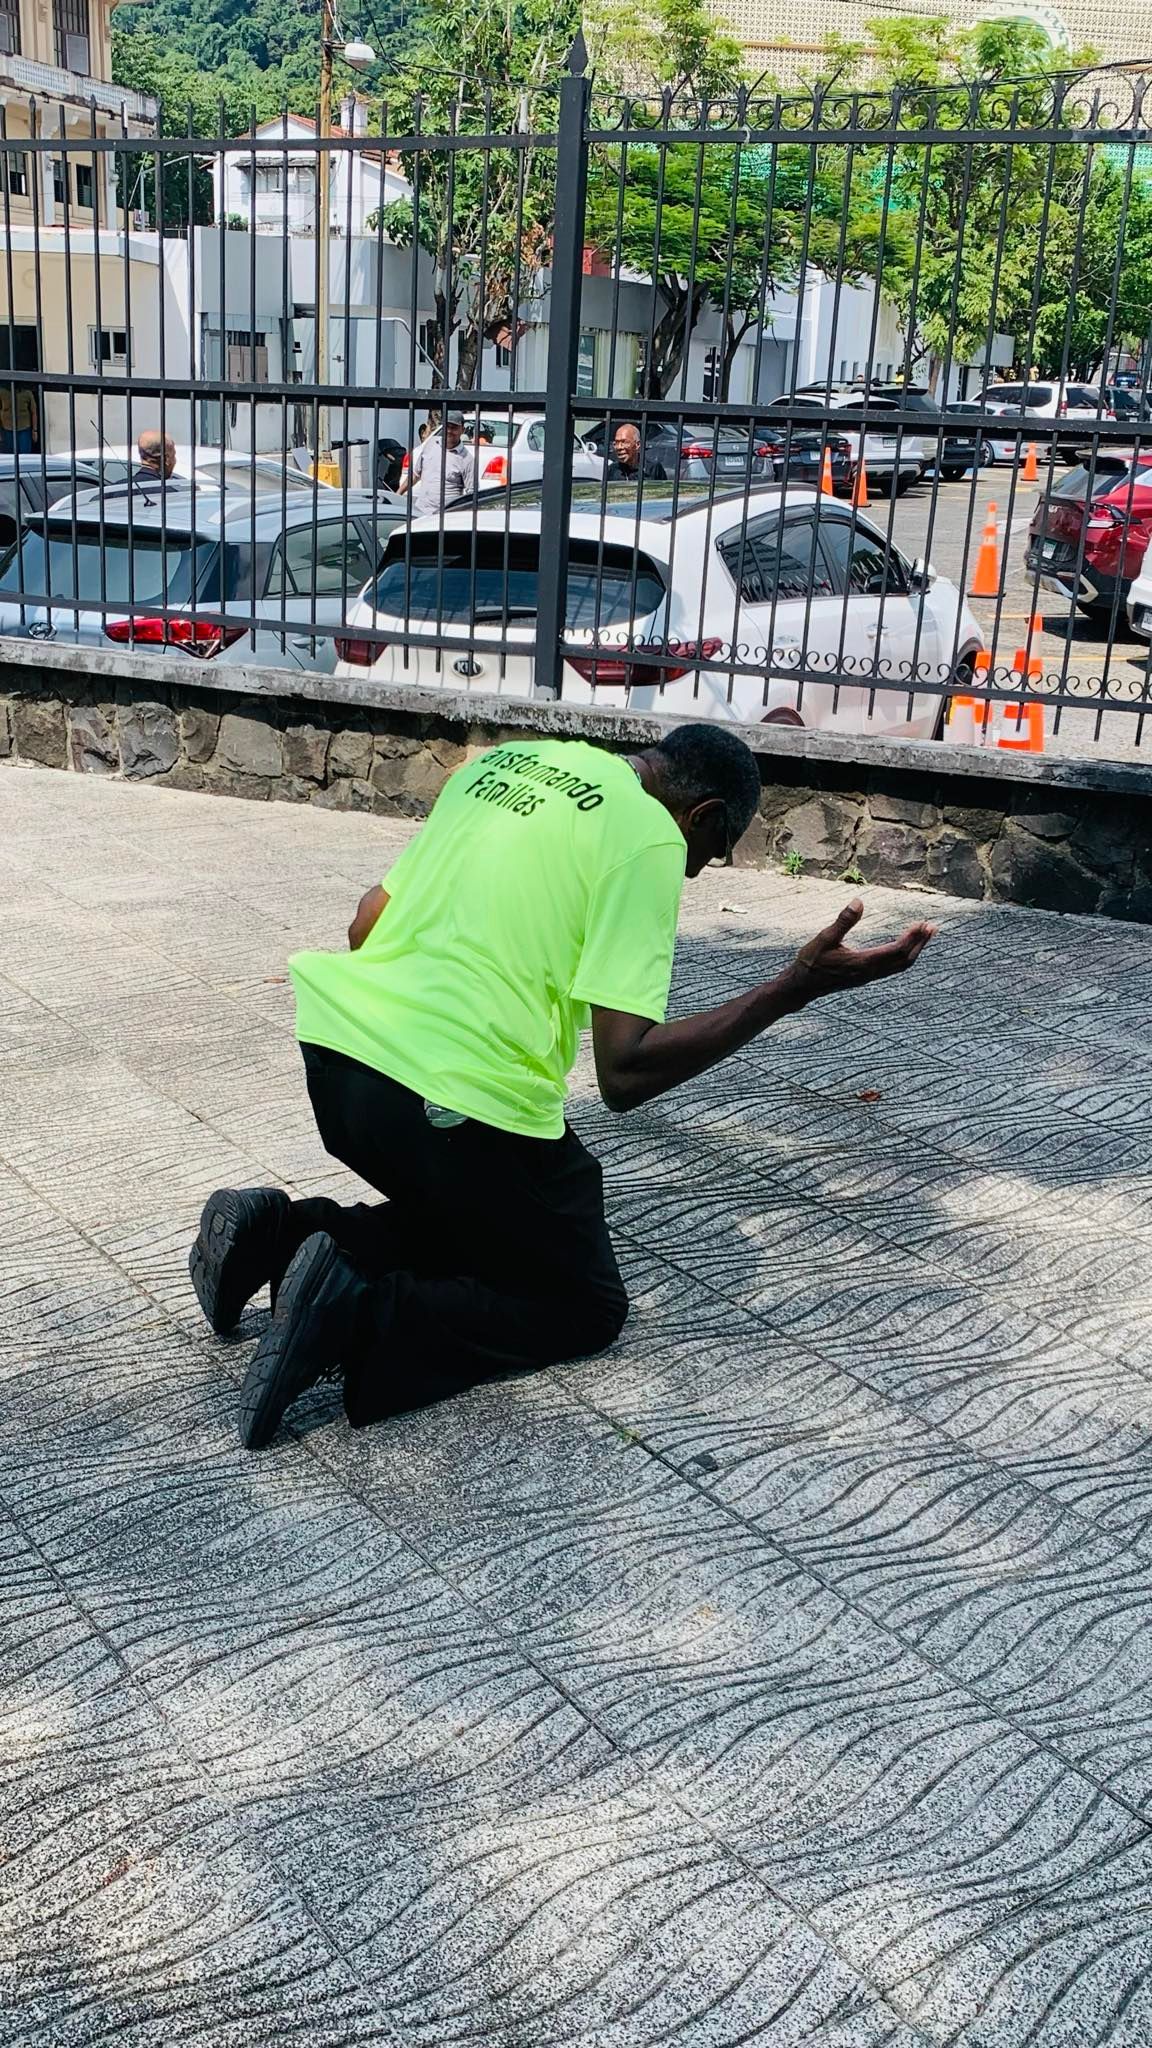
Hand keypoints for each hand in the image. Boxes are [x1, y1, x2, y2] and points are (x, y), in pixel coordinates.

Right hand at [789, 898, 934, 999]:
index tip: (923, 923)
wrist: (802, 987)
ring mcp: (868, 977)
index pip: (897, 950)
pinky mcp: (865, 977)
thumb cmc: (811, 962)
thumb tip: (858, 901)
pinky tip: (904, 948)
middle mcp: (870, 972)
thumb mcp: (824, 938)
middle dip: (920, 944)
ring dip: (914, 951)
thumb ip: (843, 921)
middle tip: (932, 927)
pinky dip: (903, 957)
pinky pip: (892, 969)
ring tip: (924, 936)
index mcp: (863, 962)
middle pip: (904, 960)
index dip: (913, 937)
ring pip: (900, 966)